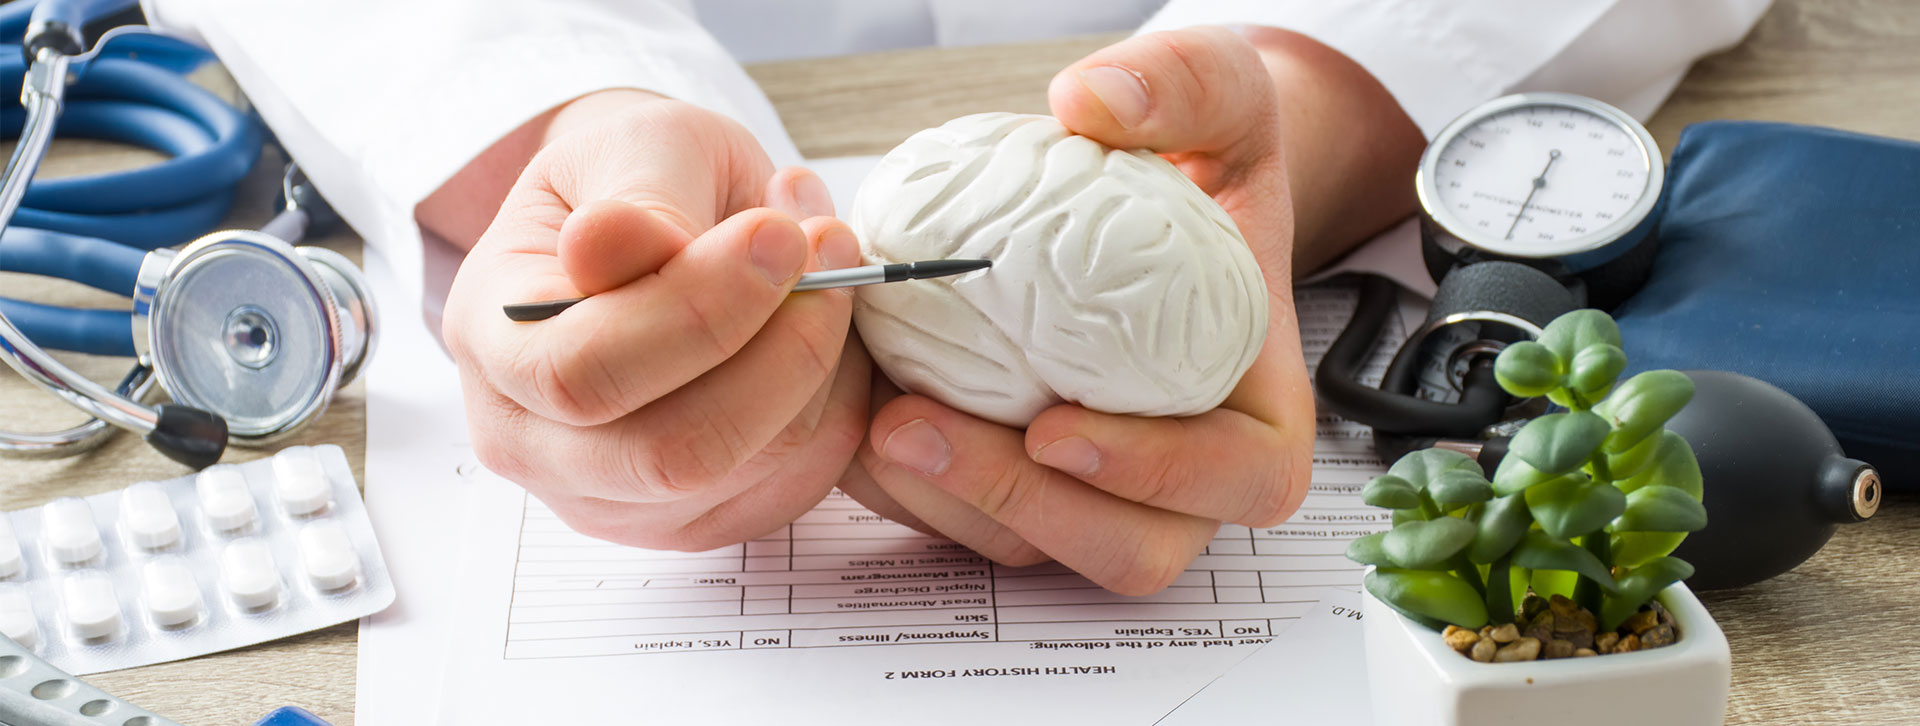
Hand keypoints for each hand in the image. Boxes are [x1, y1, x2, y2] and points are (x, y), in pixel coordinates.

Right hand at [441, 90, 871, 550]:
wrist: (646, 225)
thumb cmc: (631, 180)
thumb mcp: (630, 144)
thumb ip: (636, 193)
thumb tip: (620, 240)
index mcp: (492, 340)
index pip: (581, 373)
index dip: (696, 313)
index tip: (778, 234)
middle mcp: (533, 443)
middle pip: (669, 454)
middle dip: (780, 353)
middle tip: (831, 250)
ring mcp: (612, 499)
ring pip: (748, 470)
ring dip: (820, 366)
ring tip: (832, 266)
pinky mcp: (694, 519)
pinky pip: (795, 483)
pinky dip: (835, 405)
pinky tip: (822, 329)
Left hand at [838, 28, 1322, 594]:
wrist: (1152, 202)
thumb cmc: (1202, 168)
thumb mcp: (1220, 104)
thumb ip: (1186, 85)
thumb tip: (1094, 103)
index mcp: (1258, 409)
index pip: (1240, 480)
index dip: (1158, 475)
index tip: (1054, 429)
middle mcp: (1186, 477)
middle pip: (1127, 548)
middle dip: (1019, 505)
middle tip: (919, 426)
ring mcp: (1102, 496)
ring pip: (1034, 547)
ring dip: (947, 501)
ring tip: (872, 419)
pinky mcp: (1024, 494)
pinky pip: (966, 523)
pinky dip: (908, 487)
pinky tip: (855, 414)